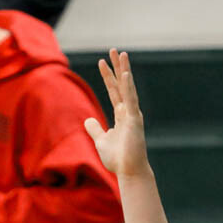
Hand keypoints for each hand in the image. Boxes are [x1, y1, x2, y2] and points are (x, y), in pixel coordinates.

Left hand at [84, 49, 149, 178]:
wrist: (128, 171)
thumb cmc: (117, 159)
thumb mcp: (101, 141)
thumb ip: (95, 129)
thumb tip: (88, 120)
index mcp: (121, 115)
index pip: (113, 91)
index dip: (108, 76)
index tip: (102, 62)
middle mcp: (128, 111)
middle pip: (121, 84)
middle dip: (117, 67)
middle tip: (114, 50)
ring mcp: (132, 114)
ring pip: (127, 87)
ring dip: (124, 70)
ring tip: (122, 53)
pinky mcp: (134, 120)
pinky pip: (130, 100)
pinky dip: (128, 87)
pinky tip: (125, 74)